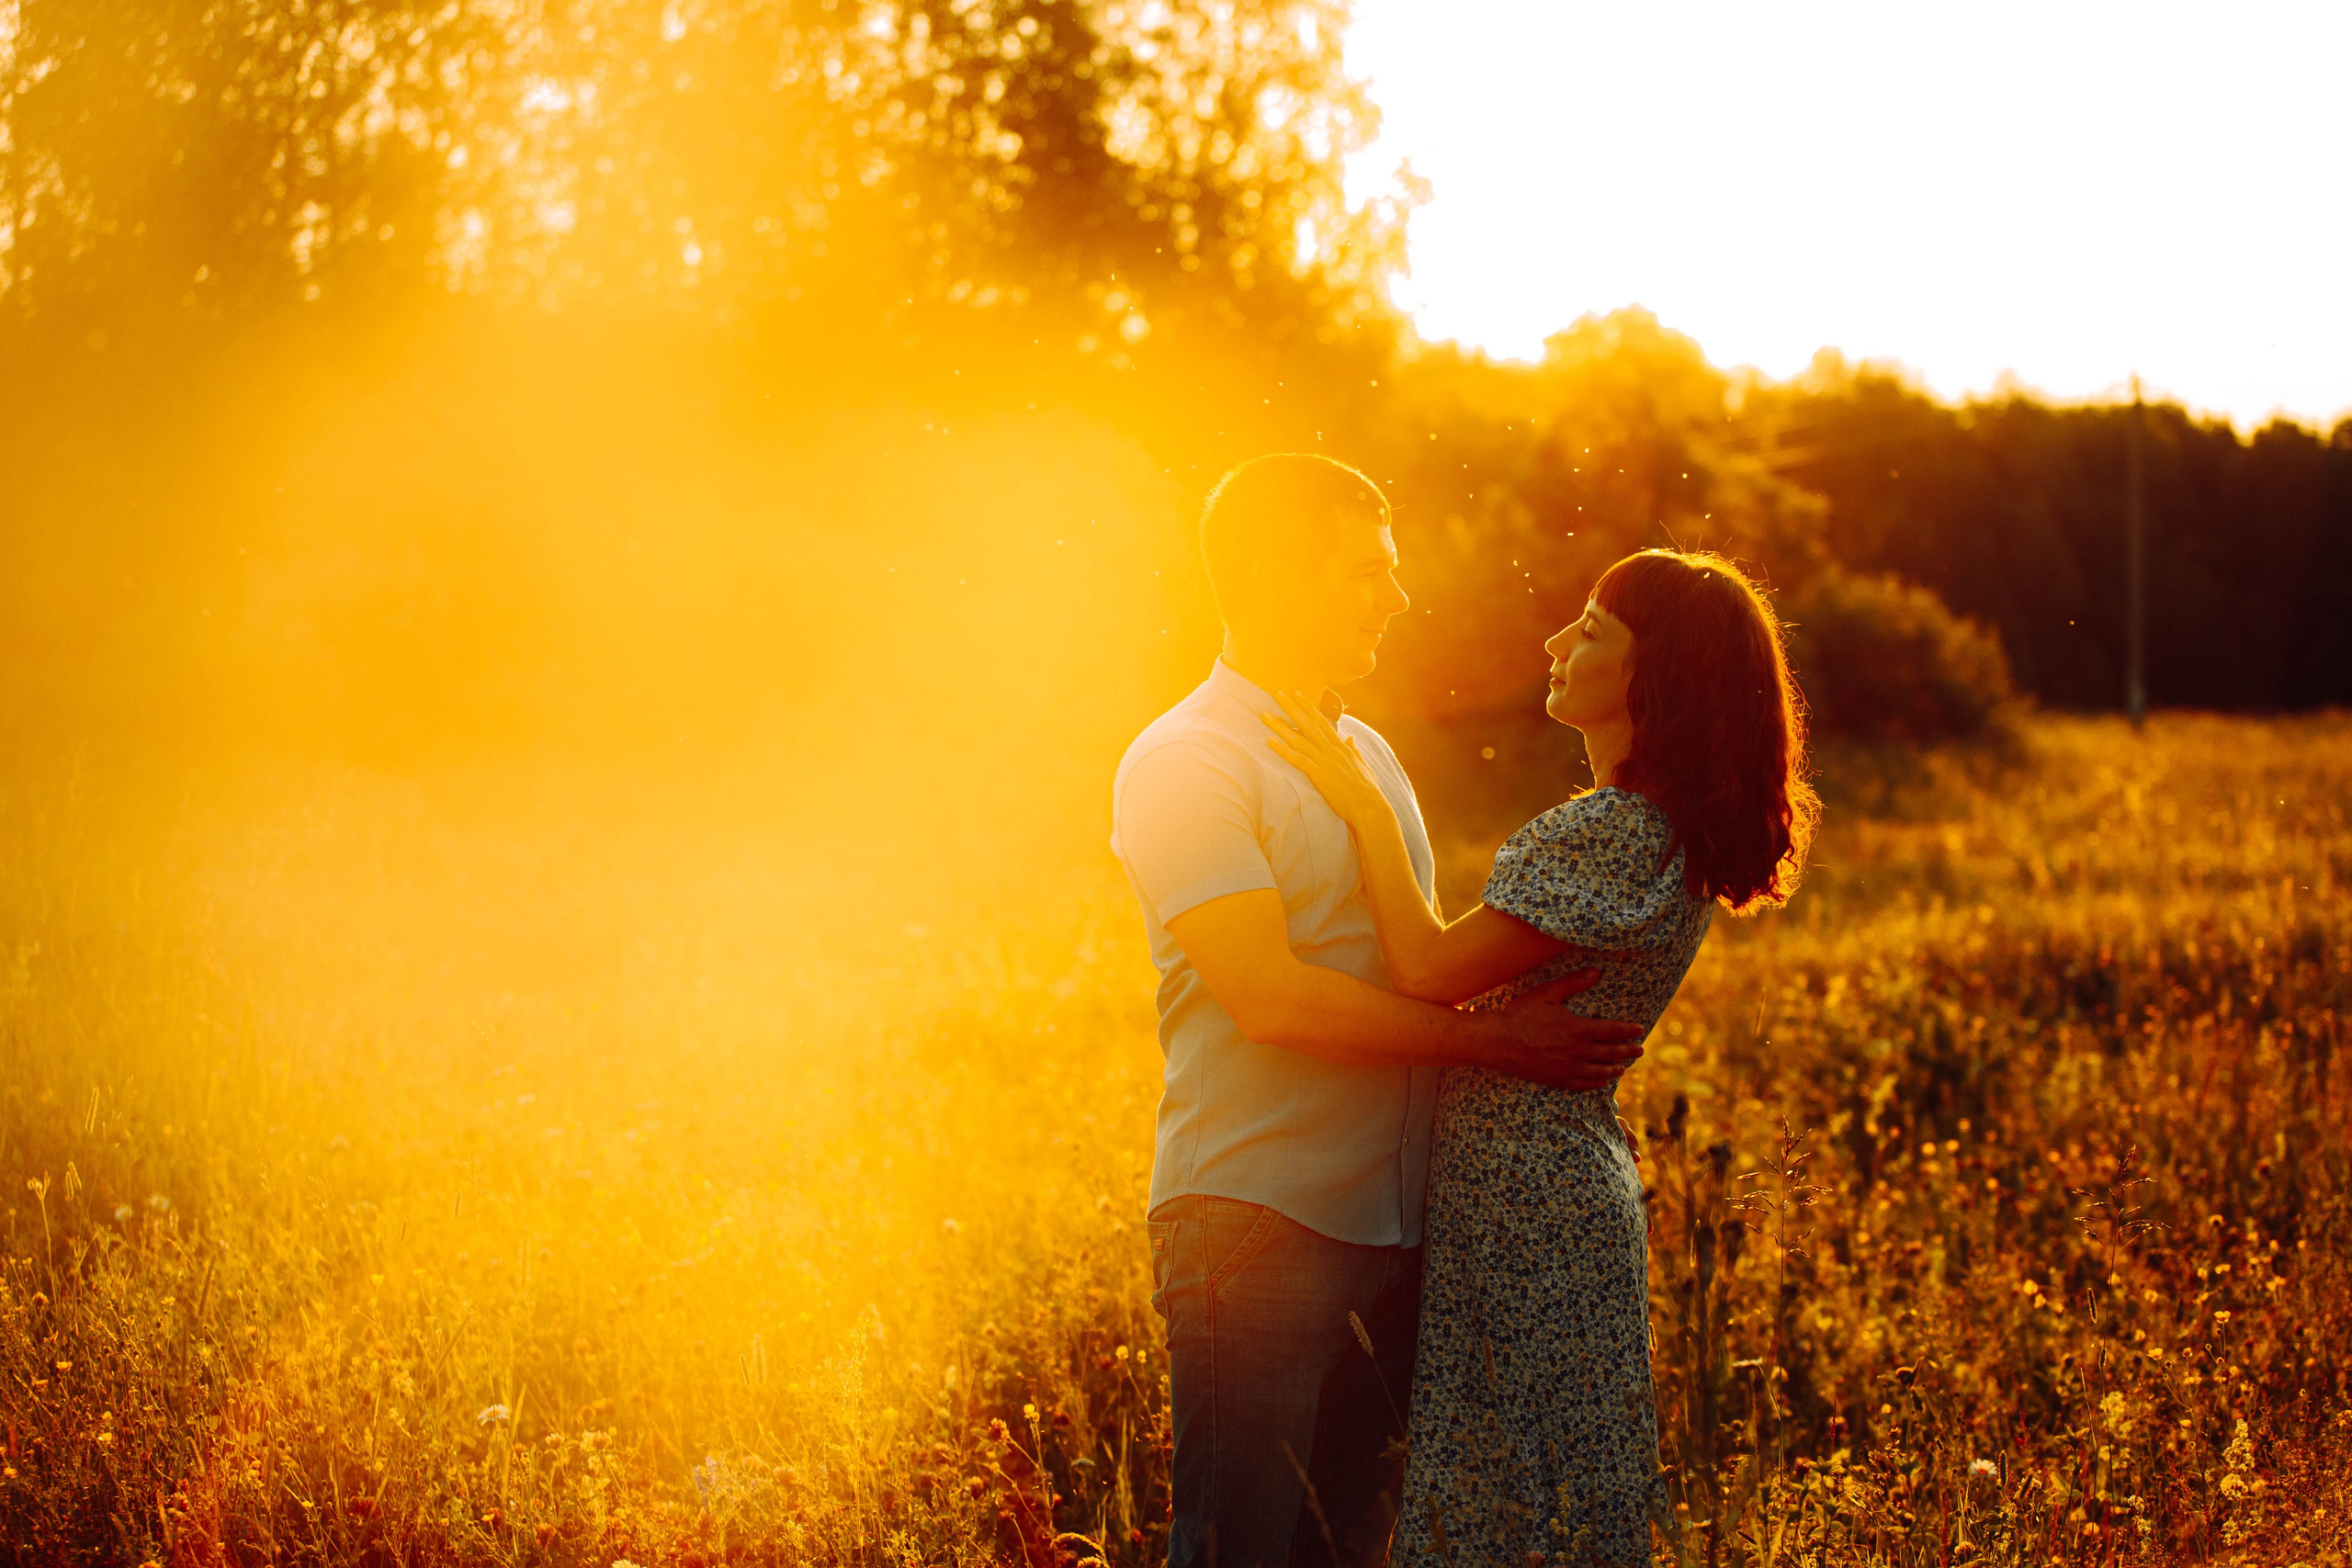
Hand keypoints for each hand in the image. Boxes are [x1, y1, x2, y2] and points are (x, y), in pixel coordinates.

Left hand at [1260, 691, 1391, 827]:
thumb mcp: (1362, 765)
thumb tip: (1350, 738)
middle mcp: (1331, 750)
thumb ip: (1354, 750)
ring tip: (1265, 716)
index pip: (1322, 721)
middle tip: (1277, 693)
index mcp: (1341, 747)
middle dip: (1292, 708)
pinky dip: (1283, 750)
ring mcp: (1324, 762)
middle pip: (1308, 724)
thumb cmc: (1367, 789)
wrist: (1369, 807)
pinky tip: (1270, 742)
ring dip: (1280, 726)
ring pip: (1299, 739)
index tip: (1297, 693)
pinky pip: (1298, 760)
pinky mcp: (1319, 775)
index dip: (1309, 707)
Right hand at [1480, 969, 1645, 1091]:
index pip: (1613, 1030)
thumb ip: (1572, 983)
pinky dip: (1596, 1083)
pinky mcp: (1557, 1079)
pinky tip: (1601, 1082)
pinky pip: (1583, 1084)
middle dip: (1628, 1051)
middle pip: (1611, 1052)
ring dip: (1615, 1068)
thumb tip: (1595, 972)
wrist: (1498, 1042)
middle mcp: (1578, 1051)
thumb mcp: (1547, 994)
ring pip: (1600, 1071)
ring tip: (1623, 1067)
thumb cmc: (1521, 1015)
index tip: (1640, 1029)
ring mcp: (1568, 1068)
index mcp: (1579, 1029)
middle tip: (1639, 1050)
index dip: (1629, 1030)